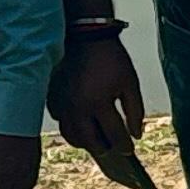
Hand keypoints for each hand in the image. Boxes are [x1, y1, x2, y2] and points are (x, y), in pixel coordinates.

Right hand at [49, 31, 143, 155]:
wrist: (86, 38)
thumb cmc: (111, 60)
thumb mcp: (130, 83)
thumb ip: (135, 111)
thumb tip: (136, 135)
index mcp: (98, 103)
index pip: (113, 134)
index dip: (124, 145)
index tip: (129, 150)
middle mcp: (77, 108)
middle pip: (89, 141)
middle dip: (103, 148)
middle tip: (112, 149)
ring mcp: (62, 105)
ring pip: (71, 135)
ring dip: (85, 142)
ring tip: (98, 141)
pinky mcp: (53, 99)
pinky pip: (60, 122)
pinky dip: (71, 127)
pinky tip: (81, 125)